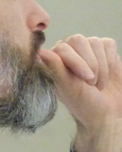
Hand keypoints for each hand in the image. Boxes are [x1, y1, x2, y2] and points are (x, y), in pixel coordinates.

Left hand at [39, 35, 121, 151]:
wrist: (107, 112)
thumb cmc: (84, 103)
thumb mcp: (69, 89)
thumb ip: (55, 69)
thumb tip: (40, 52)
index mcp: (52, 61)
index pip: (62, 48)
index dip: (77, 62)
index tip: (87, 81)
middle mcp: (66, 51)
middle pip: (78, 39)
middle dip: (90, 63)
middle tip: (91, 82)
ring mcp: (84, 49)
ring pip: (94, 41)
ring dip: (101, 65)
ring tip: (97, 82)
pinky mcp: (102, 49)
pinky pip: (107, 43)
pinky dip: (110, 60)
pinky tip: (106, 74)